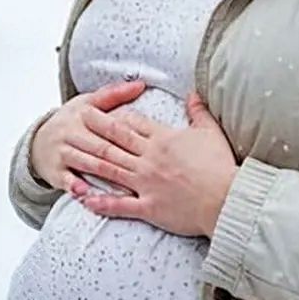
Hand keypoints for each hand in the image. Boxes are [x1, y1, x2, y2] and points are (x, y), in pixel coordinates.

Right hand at [28, 79, 146, 193]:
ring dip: (105, 175)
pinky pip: (66, 180)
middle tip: (144, 169)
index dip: (129, 134)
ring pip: (87, 163)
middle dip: (122, 158)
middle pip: (100, 146)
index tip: (148, 144)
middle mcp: (71, 133)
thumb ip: (114, 94)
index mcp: (83, 114)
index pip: (109, 125)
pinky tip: (88, 193)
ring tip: (125, 185)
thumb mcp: (88, 103)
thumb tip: (140, 84)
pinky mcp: (55, 172)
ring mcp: (62, 153)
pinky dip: (77, 187)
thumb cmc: (71, 121)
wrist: (38, 140)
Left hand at [70, 91, 238, 237]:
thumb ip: (199, 111)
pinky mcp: (148, 206)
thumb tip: (193, 93)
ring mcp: (146, 183)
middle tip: (78, 119)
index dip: (115, 116)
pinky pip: (119, 204)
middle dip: (95, 128)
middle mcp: (149, 158)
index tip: (100, 109)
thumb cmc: (221, 166)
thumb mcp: (211, 132)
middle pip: (116, 140)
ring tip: (72, 150)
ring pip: (111, 168)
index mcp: (163, 139)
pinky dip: (101, 202)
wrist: (226, 199)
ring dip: (89, 158)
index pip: (133, 123)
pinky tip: (85, 198)